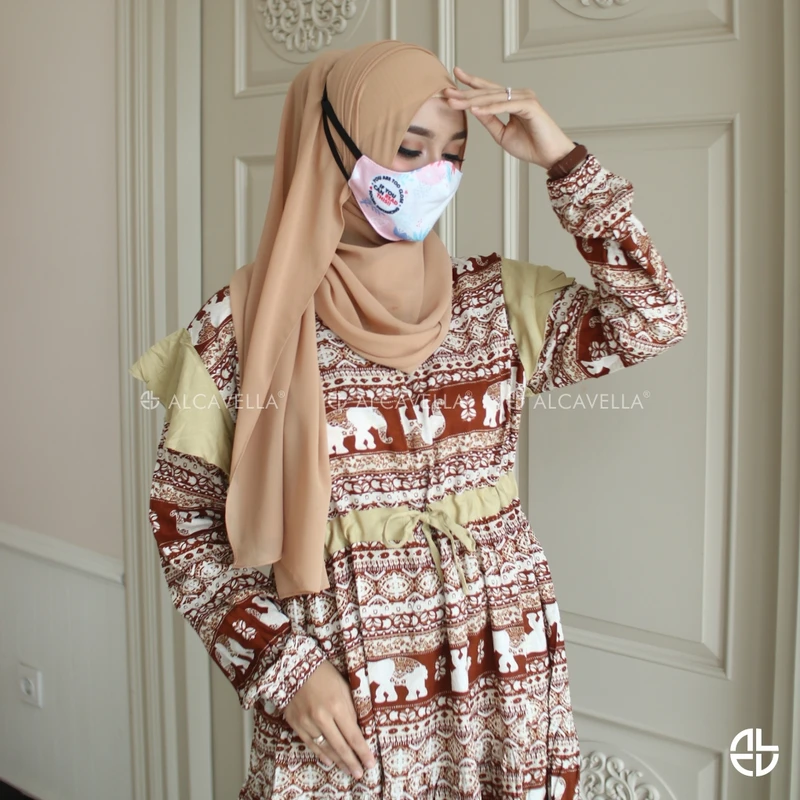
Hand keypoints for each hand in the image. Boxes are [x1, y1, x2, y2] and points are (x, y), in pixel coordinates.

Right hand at [282, 659, 376, 779]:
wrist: (294, 666)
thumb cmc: (324, 673)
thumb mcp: (344, 687)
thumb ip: (351, 709)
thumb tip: (358, 729)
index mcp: (337, 705)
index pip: (353, 735)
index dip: (363, 751)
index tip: (370, 762)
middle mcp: (321, 717)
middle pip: (340, 746)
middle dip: (352, 761)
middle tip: (360, 773)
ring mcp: (307, 722)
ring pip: (325, 748)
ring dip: (338, 761)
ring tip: (347, 770)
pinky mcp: (295, 723)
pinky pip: (310, 744)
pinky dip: (320, 754)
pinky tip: (328, 761)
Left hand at [444, 66, 575, 170]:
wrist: (550, 156)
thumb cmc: (530, 146)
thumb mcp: (502, 134)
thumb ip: (489, 120)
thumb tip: (473, 110)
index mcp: (511, 100)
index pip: (488, 90)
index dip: (471, 83)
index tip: (454, 76)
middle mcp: (518, 95)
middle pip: (487, 92)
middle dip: (465, 93)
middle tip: (447, 92)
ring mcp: (524, 98)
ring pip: (494, 98)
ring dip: (473, 100)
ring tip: (455, 102)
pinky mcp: (530, 106)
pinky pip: (505, 106)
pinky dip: (490, 109)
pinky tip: (475, 110)